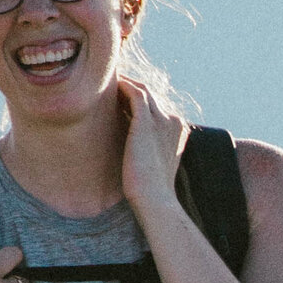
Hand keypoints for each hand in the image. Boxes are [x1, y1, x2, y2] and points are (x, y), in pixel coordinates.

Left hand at [117, 73, 191, 228]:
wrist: (155, 201)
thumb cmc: (150, 190)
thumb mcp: (152, 163)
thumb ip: (146, 148)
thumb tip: (128, 146)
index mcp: (178, 129)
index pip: (157, 105)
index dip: (136, 99)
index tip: (117, 97)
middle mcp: (174, 121)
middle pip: (150, 94)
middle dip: (130, 87)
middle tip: (107, 84)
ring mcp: (163, 120)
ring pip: (143, 90)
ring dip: (125, 83)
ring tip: (105, 81)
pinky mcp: (148, 123)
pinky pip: (136, 94)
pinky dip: (123, 86)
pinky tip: (109, 85)